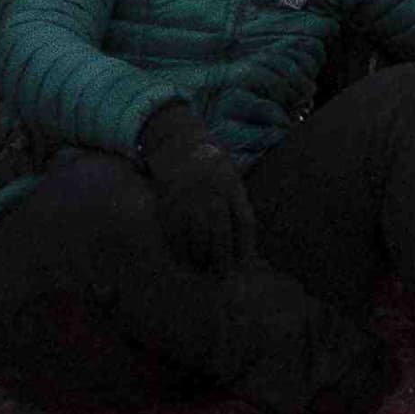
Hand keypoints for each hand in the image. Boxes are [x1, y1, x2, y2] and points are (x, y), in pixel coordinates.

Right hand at [138, 102, 256, 273]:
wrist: (176, 140)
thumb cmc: (208, 161)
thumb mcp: (230, 173)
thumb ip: (237, 201)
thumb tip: (244, 241)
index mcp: (232, 184)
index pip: (244, 222)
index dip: (246, 246)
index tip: (244, 263)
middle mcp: (212, 191)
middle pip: (221, 232)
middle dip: (223, 257)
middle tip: (223, 273)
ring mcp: (189, 197)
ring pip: (198, 236)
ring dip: (201, 256)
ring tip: (203, 268)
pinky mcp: (168, 201)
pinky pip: (175, 232)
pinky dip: (179, 248)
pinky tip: (184, 257)